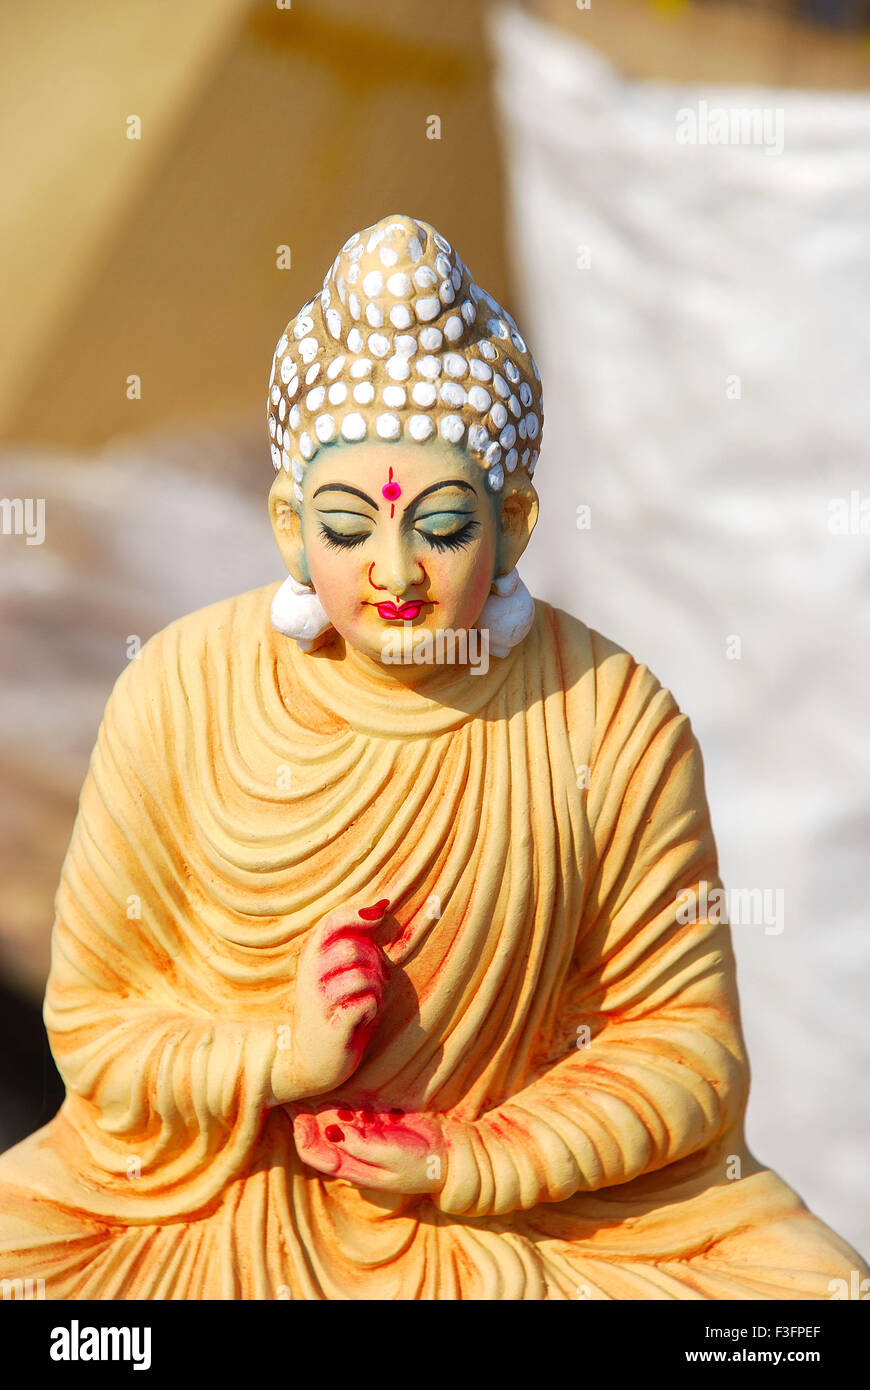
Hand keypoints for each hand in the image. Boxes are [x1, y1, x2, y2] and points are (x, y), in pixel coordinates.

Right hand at [269, 897, 391, 1104]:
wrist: (310, 1062)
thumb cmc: (333, 1010)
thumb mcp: (337, 971)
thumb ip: (355, 941)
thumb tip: (380, 905)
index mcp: (312, 957)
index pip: (331, 922)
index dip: (358, 913)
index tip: (381, 911)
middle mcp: (310, 976)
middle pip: (352, 949)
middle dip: (375, 963)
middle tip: (376, 981)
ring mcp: (319, 1003)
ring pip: (362, 976)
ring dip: (376, 988)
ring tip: (370, 1001)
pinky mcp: (332, 1027)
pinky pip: (365, 1004)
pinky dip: (373, 1009)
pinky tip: (364, 1018)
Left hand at [288, 1101, 445, 1195]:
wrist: (446, 1155)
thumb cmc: (420, 1164)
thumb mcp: (391, 1159)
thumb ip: (363, 1146)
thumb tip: (334, 1131)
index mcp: (352, 1169)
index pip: (316, 1155)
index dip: (303, 1136)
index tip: (299, 1116)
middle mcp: (353, 1154)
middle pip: (319, 1136)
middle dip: (307, 1117)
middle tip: (297, 1095)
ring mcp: (363, 1138)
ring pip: (333, 1121)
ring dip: (325, 1107)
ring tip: (318, 1092)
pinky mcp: (374, 1124)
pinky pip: (352, 1112)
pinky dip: (345, 1103)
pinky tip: (343, 1095)